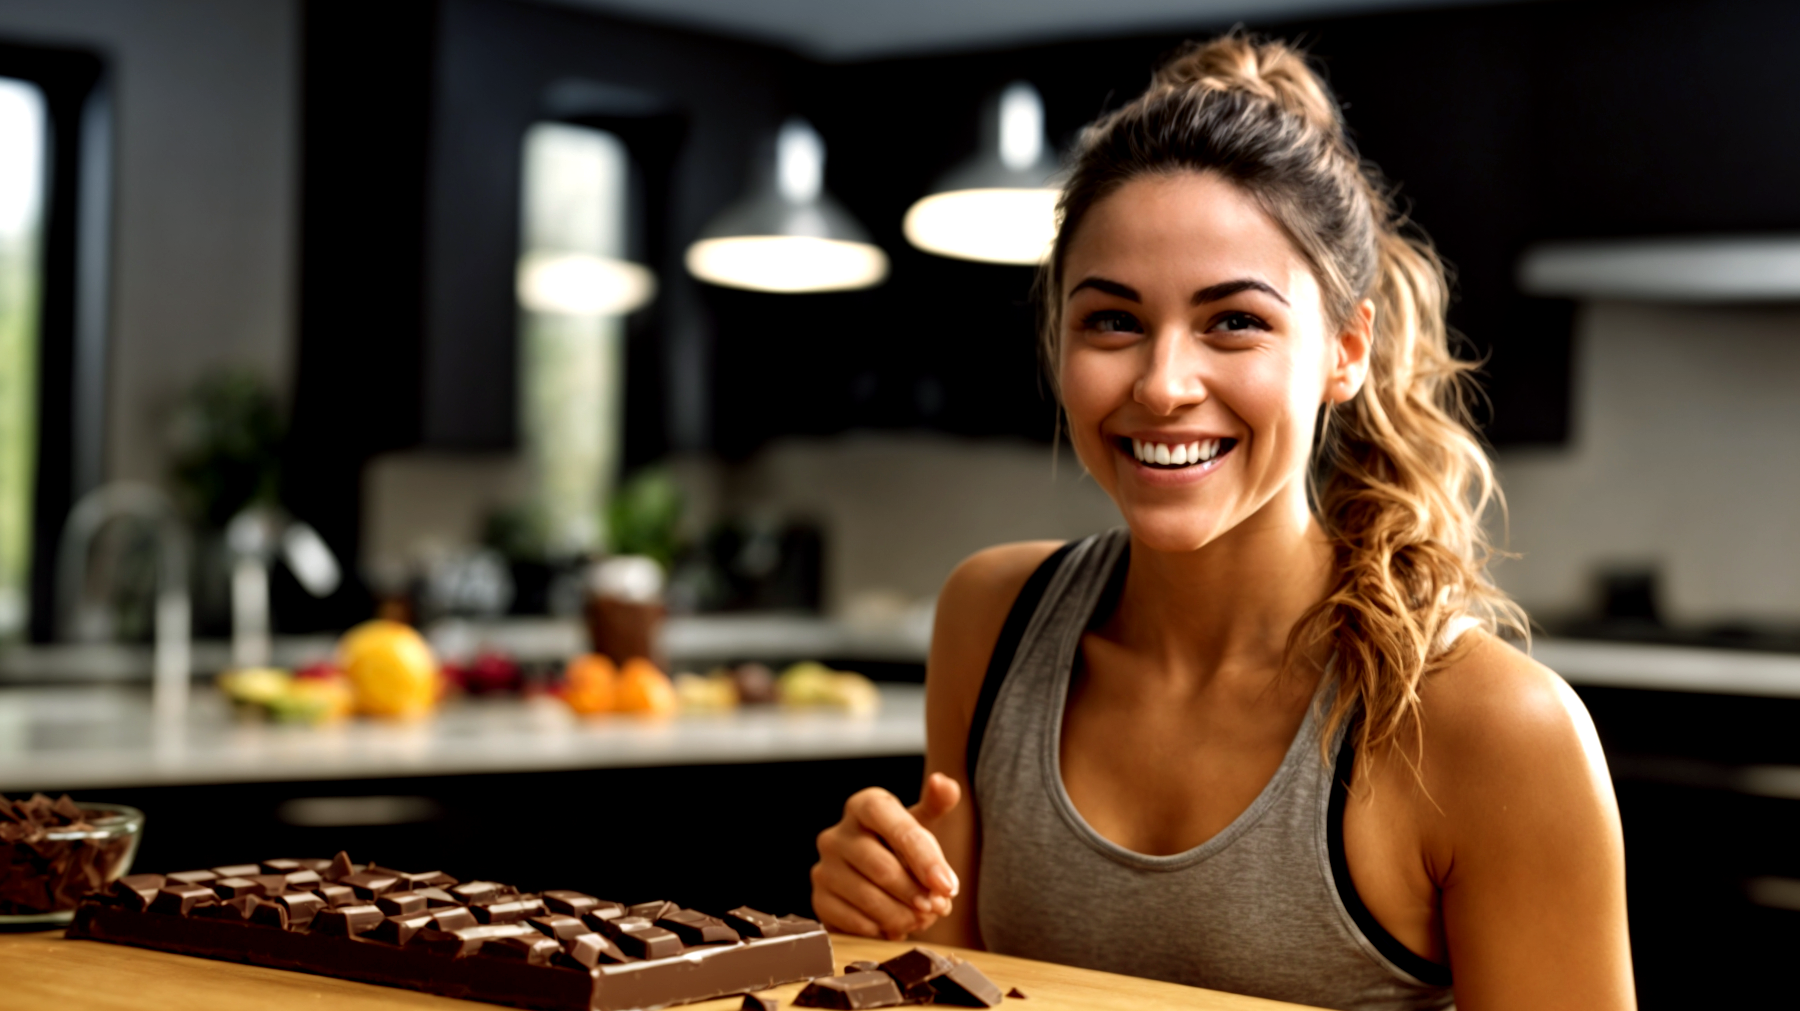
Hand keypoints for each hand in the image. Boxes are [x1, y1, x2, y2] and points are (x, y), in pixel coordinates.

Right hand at [811, 772, 962, 938]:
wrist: (873, 877)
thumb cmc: (900, 846)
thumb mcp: (921, 822)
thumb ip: (938, 802)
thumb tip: (944, 784)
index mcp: (864, 806)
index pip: (896, 827)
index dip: (925, 858)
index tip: (947, 886)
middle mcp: (837, 834)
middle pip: (882, 868)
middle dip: (916, 893)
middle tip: (939, 908)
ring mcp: (824, 868)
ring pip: (868, 898)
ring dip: (903, 915)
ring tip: (922, 918)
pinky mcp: (819, 900)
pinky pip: (854, 922)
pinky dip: (882, 929)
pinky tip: (897, 926)